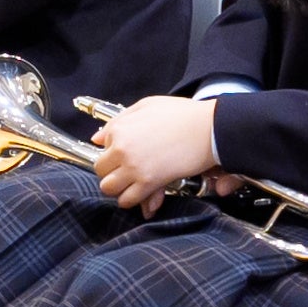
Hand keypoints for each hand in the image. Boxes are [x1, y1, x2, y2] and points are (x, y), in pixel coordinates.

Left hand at [89, 96, 218, 214]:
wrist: (210, 127)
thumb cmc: (183, 115)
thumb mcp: (147, 106)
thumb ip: (120, 121)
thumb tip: (97, 138)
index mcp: (120, 128)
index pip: (101, 150)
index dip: (114, 156)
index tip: (127, 159)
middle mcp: (121, 148)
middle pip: (100, 171)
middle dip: (112, 174)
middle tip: (127, 175)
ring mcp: (134, 166)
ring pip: (109, 188)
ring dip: (119, 189)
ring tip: (133, 186)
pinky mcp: (149, 181)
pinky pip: (128, 199)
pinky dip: (133, 201)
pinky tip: (143, 196)